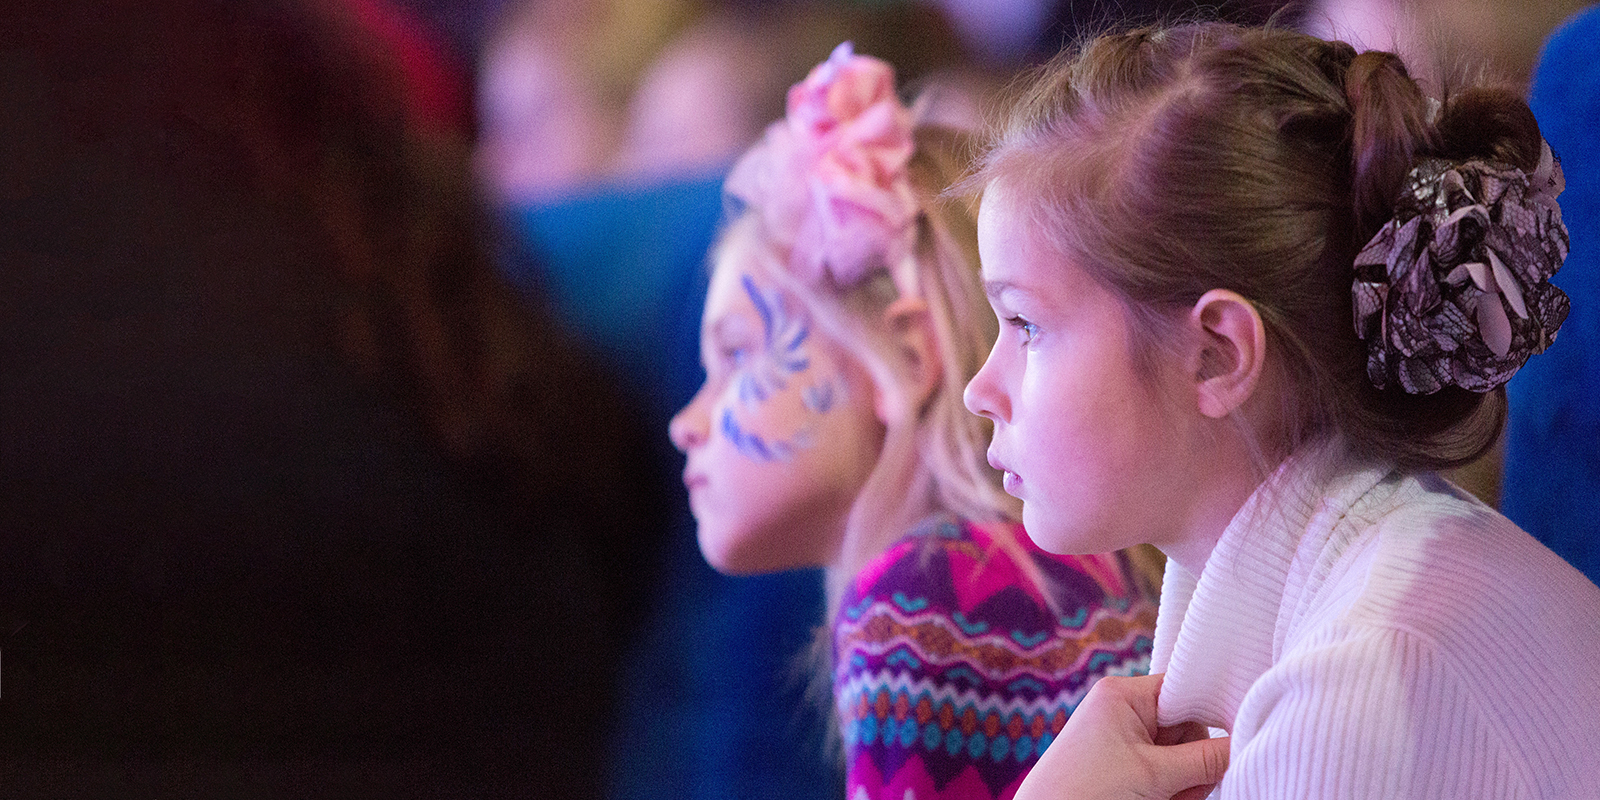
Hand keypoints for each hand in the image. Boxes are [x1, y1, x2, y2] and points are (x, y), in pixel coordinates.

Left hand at [1014, 673, 1228, 799]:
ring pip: (1180, 756)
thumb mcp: (1153, 775)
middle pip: (1187, 728)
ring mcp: (1123, 740)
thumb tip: (1247, 743)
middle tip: (1183, 786)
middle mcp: (1123, 710)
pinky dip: (1170, 791)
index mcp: (1123, 694)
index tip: (1237, 731)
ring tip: (1163, 798)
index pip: (1185, 688)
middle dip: (1193, 761)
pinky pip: (1166, 774)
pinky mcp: (1124, 767)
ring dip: (1184, 782)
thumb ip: (1205, 760)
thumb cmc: (1086, 791)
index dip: (1212, 710)